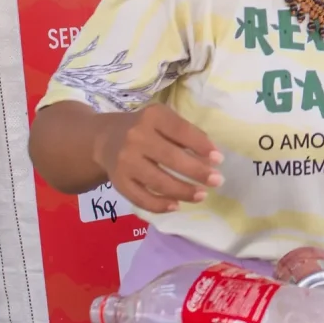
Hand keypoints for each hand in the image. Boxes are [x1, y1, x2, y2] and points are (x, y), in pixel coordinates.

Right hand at [102, 104, 221, 213]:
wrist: (105, 139)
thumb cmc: (144, 129)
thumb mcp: (162, 120)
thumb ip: (183, 133)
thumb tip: (211, 157)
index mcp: (151, 116)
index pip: (180, 130)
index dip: (201, 145)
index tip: (218, 159)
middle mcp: (136, 137)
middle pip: (171, 158)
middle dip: (197, 172)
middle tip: (217, 181)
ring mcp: (125, 161)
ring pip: (158, 181)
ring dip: (183, 191)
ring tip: (202, 195)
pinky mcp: (119, 182)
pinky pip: (141, 198)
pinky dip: (160, 205)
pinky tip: (176, 205)